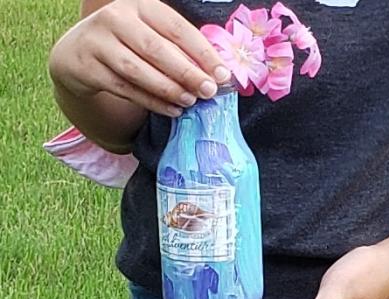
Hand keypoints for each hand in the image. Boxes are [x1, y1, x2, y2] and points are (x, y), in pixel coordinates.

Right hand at [49, 0, 230, 116]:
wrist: (78, 53)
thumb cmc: (128, 44)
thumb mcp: (150, 34)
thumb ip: (178, 48)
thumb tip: (215, 73)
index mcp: (141, 5)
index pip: (177, 28)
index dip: (203, 52)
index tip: (222, 74)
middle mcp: (117, 18)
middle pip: (157, 49)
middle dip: (187, 73)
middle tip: (208, 91)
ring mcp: (98, 41)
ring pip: (139, 70)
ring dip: (169, 89)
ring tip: (190, 101)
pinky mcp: (87, 67)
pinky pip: (125, 89)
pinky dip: (151, 102)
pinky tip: (171, 109)